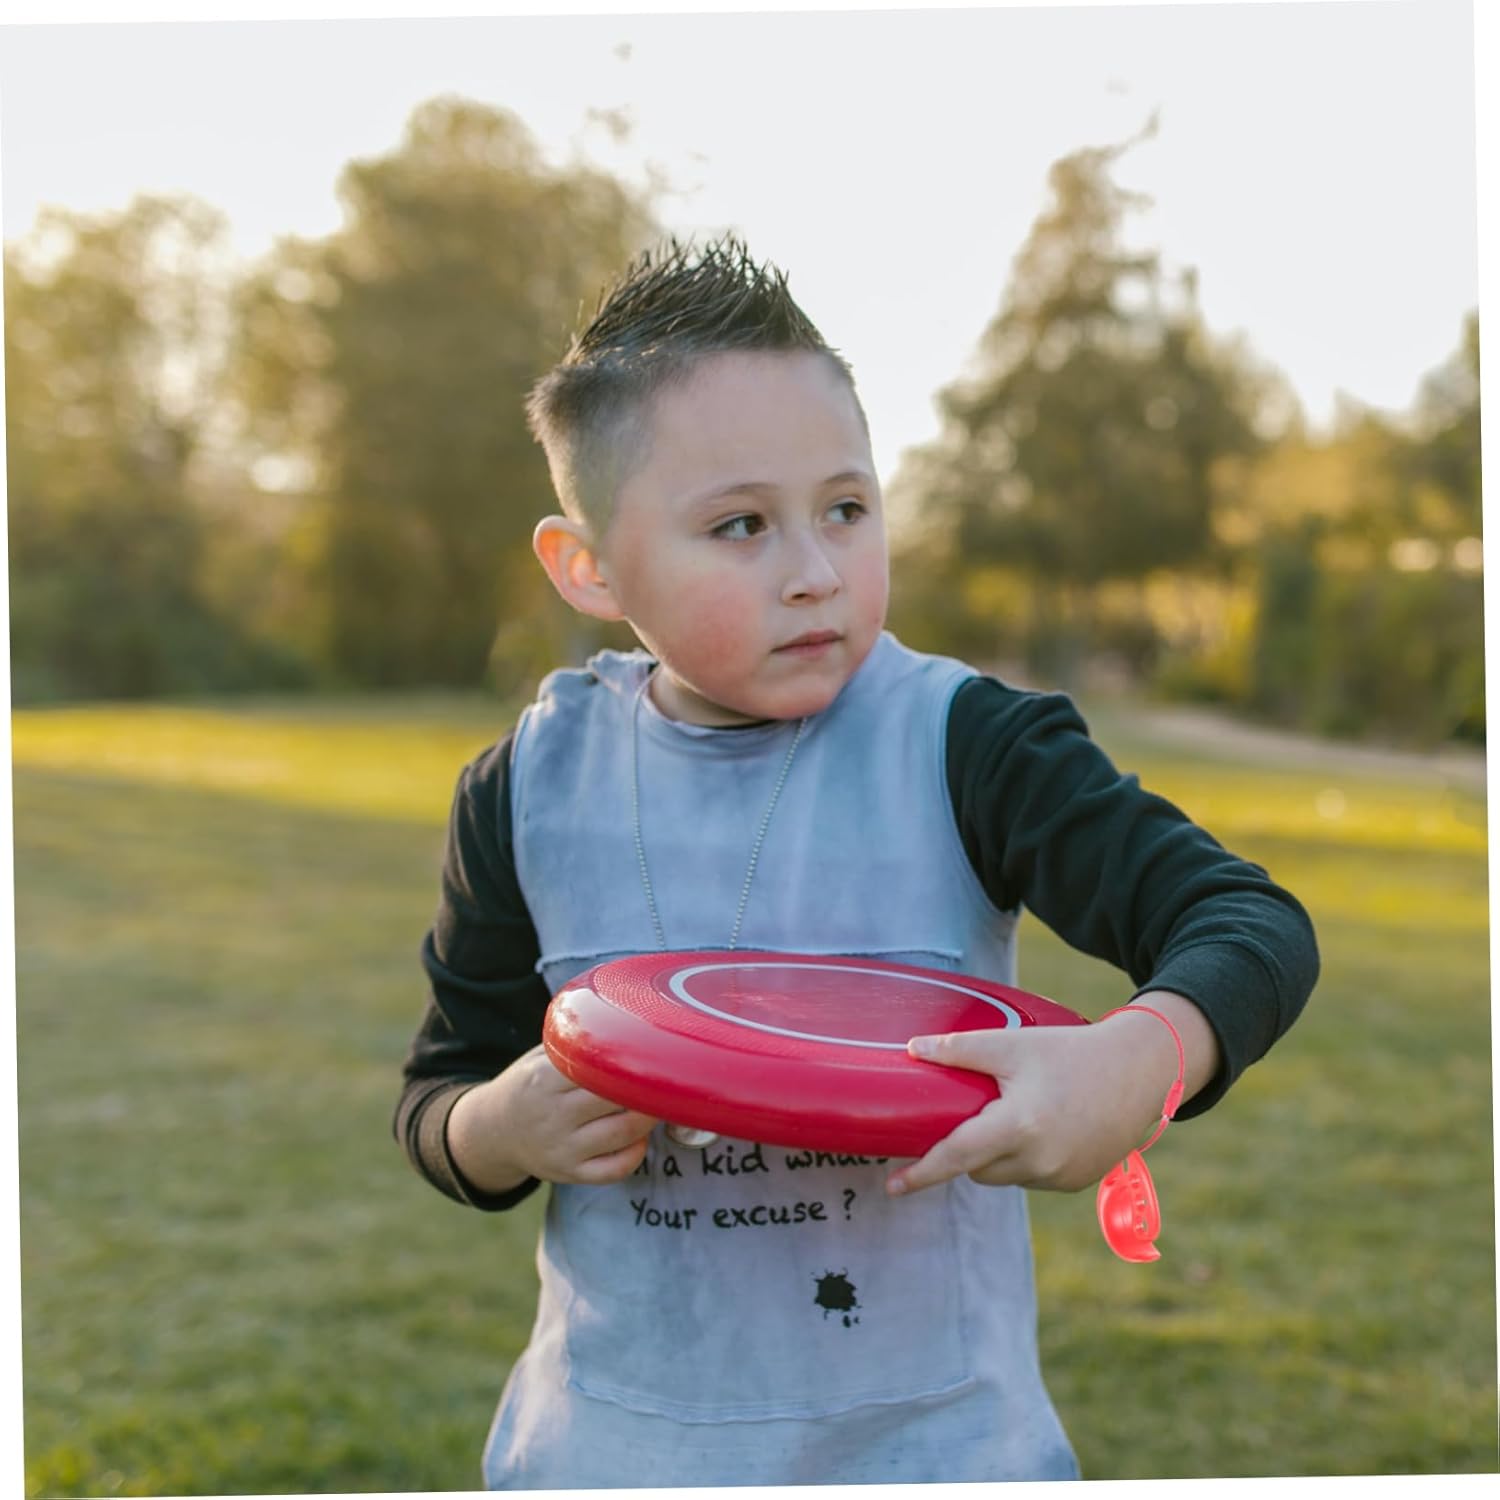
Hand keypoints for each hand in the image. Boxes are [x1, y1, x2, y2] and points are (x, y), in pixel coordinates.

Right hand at [447, 1045, 658, 1193]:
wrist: (493, 1131)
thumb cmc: (528, 1085)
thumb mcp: (539, 1057)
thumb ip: (574, 1044)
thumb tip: (625, 1021)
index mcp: (544, 1079)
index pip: (594, 1068)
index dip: (627, 1060)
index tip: (652, 1051)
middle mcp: (553, 1116)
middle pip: (614, 1100)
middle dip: (646, 1088)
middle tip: (666, 1075)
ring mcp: (562, 1149)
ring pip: (622, 1135)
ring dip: (649, 1118)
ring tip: (659, 1102)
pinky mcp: (570, 1174)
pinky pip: (614, 1170)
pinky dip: (636, 1153)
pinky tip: (639, 1136)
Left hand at [884, 1007, 1190, 1197]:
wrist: (1139, 1072)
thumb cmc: (1071, 1053)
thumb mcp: (1012, 1044)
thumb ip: (960, 1050)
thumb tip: (912, 1050)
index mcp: (1018, 1127)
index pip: (957, 1156)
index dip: (922, 1172)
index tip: (893, 1186)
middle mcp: (1038, 1161)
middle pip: (977, 1167)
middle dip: (966, 1147)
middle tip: (973, 1112)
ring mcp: (1060, 1177)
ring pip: (1004, 1174)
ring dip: (996, 1154)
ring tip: (1017, 1111)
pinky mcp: (1076, 1182)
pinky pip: (1032, 1177)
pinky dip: (1024, 1158)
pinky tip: (1042, 1126)